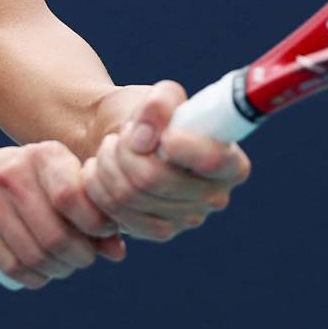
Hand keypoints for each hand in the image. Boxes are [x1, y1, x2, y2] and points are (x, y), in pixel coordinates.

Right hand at [0, 141, 126, 288]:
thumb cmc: (29, 188)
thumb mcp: (60, 186)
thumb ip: (93, 215)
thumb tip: (118, 253)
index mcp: (43, 155)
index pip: (73, 198)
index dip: (95, 225)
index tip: (103, 235)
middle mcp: (12, 172)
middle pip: (56, 235)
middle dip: (79, 257)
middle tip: (82, 260)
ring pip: (35, 255)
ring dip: (57, 270)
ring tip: (61, 267)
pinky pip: (12, 266)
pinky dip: (33, 279)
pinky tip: (39, 274)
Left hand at [83, 81, 251, 240]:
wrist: (128, 140)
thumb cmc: (154, 117)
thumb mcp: (160, 96)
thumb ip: (160, 103)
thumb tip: (145, 138)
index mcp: (230, 162)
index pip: (214, 161)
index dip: (185, 147)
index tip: (164, 135)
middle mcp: (214, 197)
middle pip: (155, 179)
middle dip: (126, 150)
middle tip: (123, 134)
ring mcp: (186, 220)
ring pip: (129, 195)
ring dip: (108, 164)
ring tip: (110, 146)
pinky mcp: (157, 232)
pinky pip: (115, 212)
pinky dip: (97, 185)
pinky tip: (101, 169)